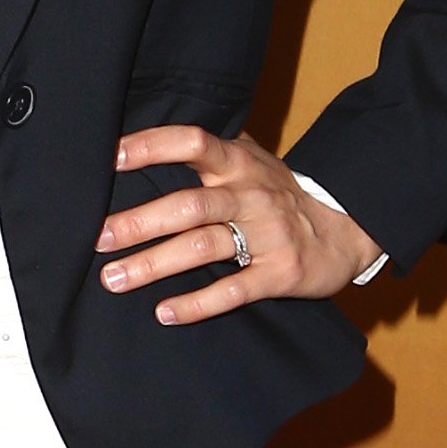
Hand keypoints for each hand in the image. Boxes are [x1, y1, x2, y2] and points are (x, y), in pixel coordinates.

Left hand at [98, 127, 382, 324]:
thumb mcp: (252, 162)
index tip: (110, 157)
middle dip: (140, 222)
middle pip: (189, 204)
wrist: (348, 229)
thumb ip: (209, 152)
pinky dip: (198, 303)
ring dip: (155, 264)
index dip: (152, 146)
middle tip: (98, 238)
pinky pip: (234, 290)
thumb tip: (145, 135)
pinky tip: (165, 312)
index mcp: (239, 163)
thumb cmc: (281, 195)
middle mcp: (250, 194)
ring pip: (204, 246)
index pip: (193, 142)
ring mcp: (267, 234)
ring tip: (115, 279)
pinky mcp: (279, 273)